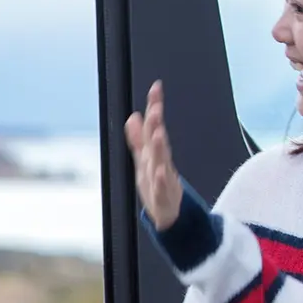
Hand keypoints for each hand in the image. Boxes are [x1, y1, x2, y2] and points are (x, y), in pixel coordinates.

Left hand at [124, 80, 183, 230]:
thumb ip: (137, 139)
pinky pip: (162, 187)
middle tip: (156, 107)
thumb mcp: (143, 160)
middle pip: (157, 140)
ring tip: (158, 133)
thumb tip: (132, 117)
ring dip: (160, 147)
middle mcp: (160, 162)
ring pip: (161, 161)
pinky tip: (159, 171)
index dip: (154, 106)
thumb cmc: (157, 185)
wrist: (170, 214)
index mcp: (154, 153)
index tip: (156, 87)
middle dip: (157, 123)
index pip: (153, 126)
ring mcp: (164, 178)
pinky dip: (161, 179)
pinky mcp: (164, 196)